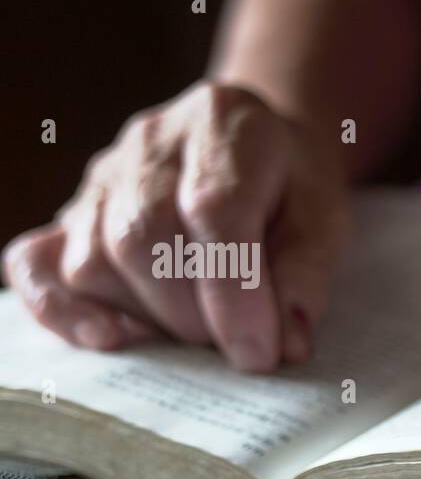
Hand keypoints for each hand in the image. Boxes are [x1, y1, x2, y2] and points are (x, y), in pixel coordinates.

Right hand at [3, 81, 349, 371]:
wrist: (255, 147)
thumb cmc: (293, 186)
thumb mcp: (326, 217)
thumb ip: (307, 272)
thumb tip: (287, 342)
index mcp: (225, 124)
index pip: (213, 212)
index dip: (234, 295)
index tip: (259, 354)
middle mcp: (152, 142)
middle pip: (143, 238)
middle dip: (194, 314)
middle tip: (235, 346)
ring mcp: (103, 176)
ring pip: (94, 259)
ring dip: (149, 318)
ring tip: (199, 333)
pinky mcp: (73, 213)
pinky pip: (37, 264)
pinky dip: (63, 310)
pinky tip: (111, 338)